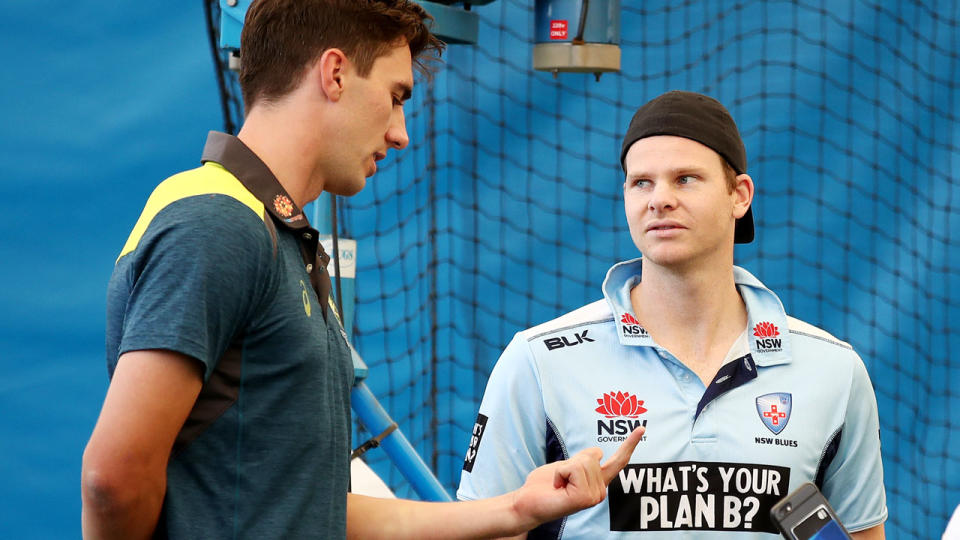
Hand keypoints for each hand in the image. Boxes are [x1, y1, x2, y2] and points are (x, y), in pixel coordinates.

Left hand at [510, 426, 643, 529]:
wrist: (528, 504)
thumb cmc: (545, 485)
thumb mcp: (568, 466)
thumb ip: (585, 460)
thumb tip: (599, 452)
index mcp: (598, 483)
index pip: (618, 461)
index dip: (630, 444)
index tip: (641, 428)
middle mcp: (601, 491)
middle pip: (593, 454)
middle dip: (571, 461)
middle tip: (559, 479)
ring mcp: (595, 496)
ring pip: (583, 460)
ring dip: (564, 468)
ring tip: (558, 485)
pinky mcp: (585, 498)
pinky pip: (574, 468)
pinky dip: (560, 473)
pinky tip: (558, 488)